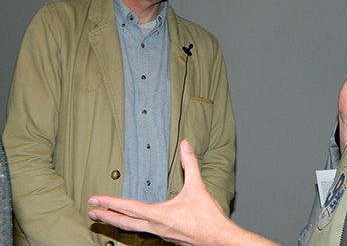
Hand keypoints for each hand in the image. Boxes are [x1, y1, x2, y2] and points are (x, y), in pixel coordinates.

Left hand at [89, 140, 233, 245]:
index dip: (109, 203)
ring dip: (119, 222)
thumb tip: (185, 145)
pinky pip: (146, 231)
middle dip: (106, 217)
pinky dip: (135, 226)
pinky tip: (138, 223)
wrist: (218, 239)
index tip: (95, 201)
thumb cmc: (208, 217)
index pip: (128, 208)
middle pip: (125, 223)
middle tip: (92, 213)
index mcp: (159, 215)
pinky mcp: (168, 237)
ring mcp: (161, 234)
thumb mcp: (198, 187)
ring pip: (134, 229)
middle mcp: (156, 227)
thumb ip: (190, 164)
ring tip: (108, 218)